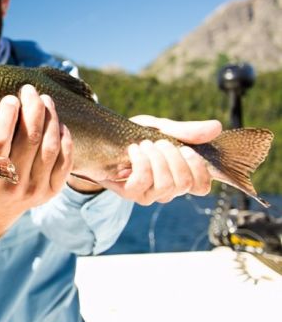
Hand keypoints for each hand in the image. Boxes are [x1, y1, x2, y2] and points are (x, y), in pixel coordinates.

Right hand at [0, 85, 73, 244]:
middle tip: (29, 90)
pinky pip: (65, 162)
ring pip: (50, 146)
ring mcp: (35, 191)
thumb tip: (0, 98)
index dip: (6, 116)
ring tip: (45, 100)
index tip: (10, 98)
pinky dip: (64, 139)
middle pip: (31, 139)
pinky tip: (59, 124)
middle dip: (33, 108)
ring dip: (50, 118)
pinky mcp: (51, 192)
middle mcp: (13, 186)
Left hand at [103, 115, 220, 204]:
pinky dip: (140, 162)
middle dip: (174, 157)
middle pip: (184, 183)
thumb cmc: (135, 136)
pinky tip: (134, 150)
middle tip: (161, 142)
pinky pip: (142, 182)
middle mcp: (166, 189)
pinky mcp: (129, 192)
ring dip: (156, 159)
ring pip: (165, 185)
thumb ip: (186, 131)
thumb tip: (217, 127)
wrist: (103, 140)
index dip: (199, 170)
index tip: (187, 150)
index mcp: (179, 175)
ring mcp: (148, 194)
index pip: (202, 187)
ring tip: (146, 144)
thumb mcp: (161, 128)